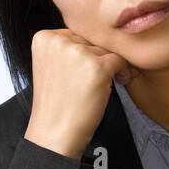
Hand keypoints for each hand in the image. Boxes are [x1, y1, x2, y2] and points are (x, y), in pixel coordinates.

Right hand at [24, 28, 141, 159]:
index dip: (86, 53)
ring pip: (107, 50)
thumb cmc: (56, 104)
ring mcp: (78, 53)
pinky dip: (124, 72)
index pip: (76, 35)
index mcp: (44, 38)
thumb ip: (66, 48)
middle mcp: (59, 41)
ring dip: (112, 66)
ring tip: (105, 84)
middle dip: (99, 59)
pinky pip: (121, 60)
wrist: (54, 133)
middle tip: (98, 79)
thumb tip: (98, 35)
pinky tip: (118, 82)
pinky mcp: (97, 67)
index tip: (88, 70)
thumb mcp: (51, 66)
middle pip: (92, 41)